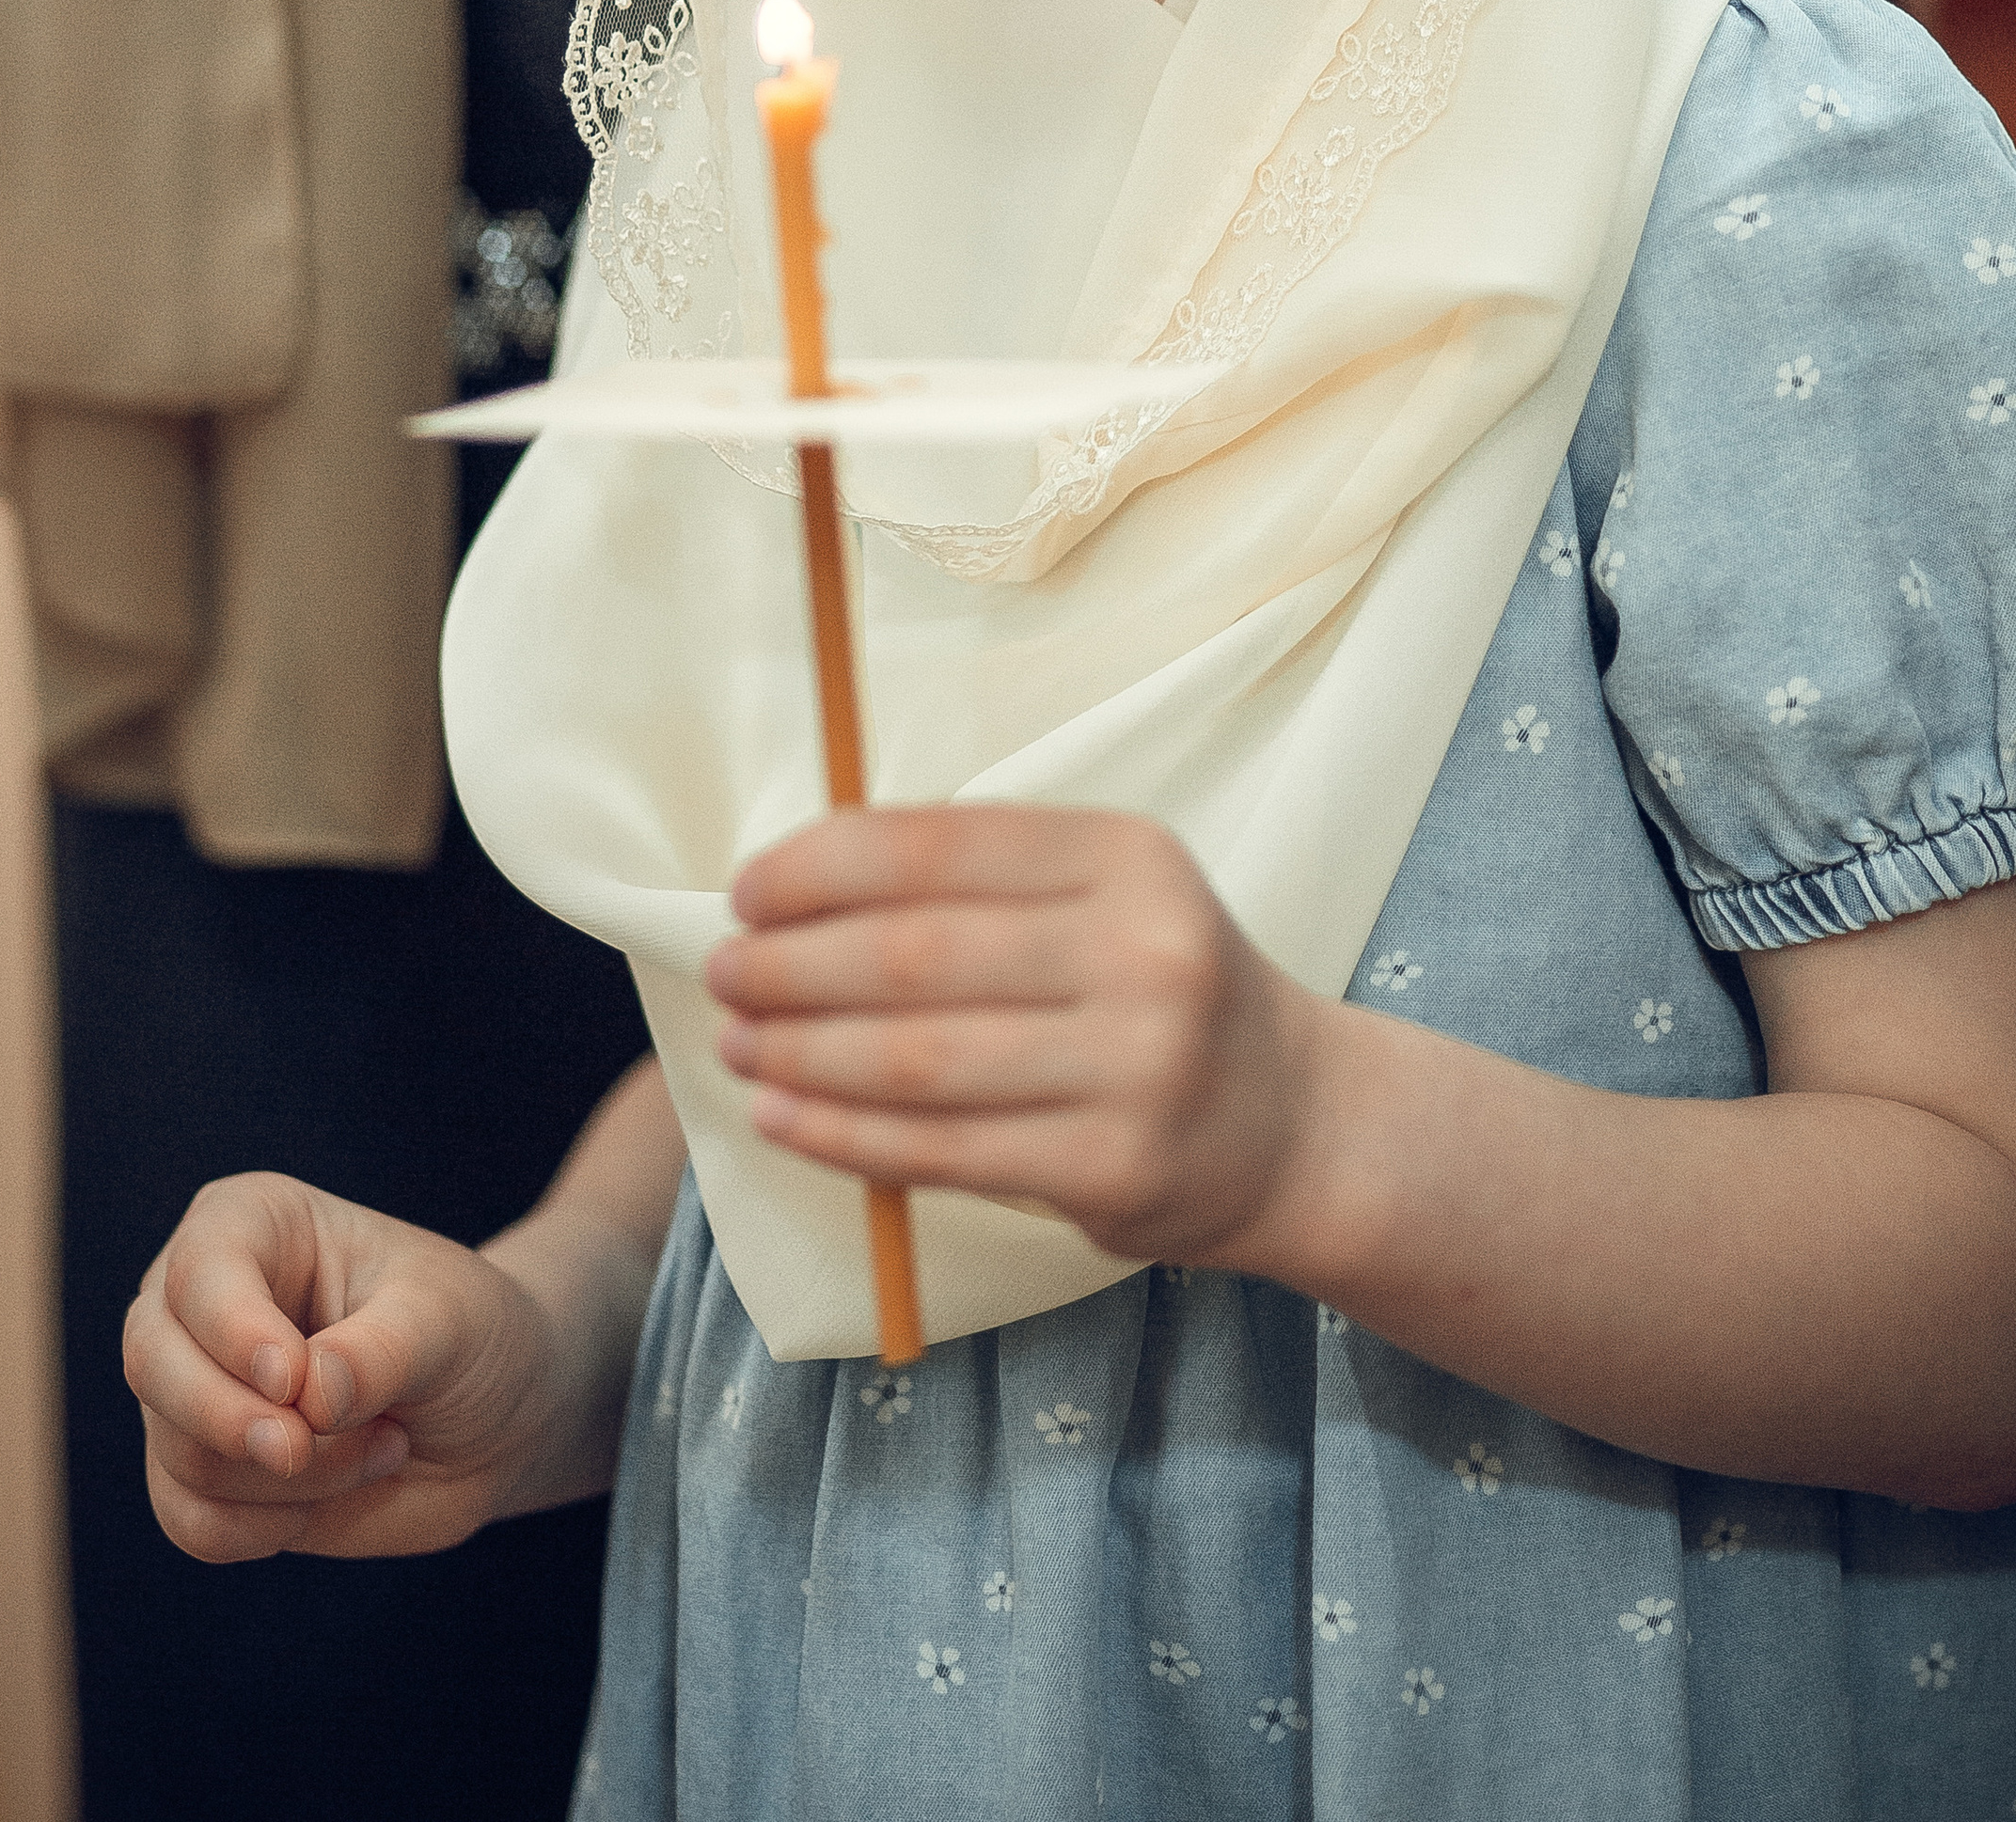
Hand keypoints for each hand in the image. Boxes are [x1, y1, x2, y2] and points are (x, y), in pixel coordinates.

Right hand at [126, 1171, 596, 1563]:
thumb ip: (378, 1353)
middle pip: (153, 1360)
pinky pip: (186, 1519)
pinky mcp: (206, 1474)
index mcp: (255, 1223)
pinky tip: (318, 1506)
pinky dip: (254, 1529)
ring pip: (181, 1452)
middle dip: (226, 1418)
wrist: (494, 1419)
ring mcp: (196, 1391)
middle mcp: (205, 1302)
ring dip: (290, 1477)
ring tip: (381, 1445)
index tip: (290, 1381)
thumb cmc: (470, 1336)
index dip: (232, 1329)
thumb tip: (307, 1396)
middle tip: (301, 1452)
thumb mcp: (448, 1322)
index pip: (202, 1267)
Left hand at [707, 806, 1320, 1265]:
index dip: (823, 865)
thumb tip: (798, 882)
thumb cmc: (1156, 990)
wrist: (1290, 1121)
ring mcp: (1135, 1066)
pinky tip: (784, 1113)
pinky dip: (843, 1133)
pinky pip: (942, 1149)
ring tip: (738, 1043)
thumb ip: (978, 882)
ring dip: (801, 1051)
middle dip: (793, 963)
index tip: (747, 889)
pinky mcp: (1113, 1168)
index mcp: (1128, 856)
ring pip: (919, 1059)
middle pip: (917, 955)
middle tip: (724, 971)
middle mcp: (1142, 951)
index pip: (941, 847)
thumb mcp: (1105, 894)